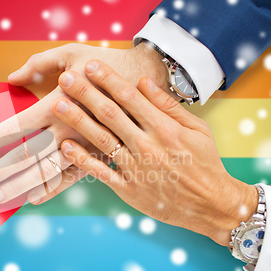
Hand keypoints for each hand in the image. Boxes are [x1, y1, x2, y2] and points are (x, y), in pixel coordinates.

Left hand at [0, 42, 170, 205]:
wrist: (150, 80)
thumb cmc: (108, 63)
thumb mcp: (73, 53)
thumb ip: (39, 63)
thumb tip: (11, 78)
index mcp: (58, 104)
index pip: (16, 126)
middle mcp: (67, 129)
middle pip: (26, 156)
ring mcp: (84, 147)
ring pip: (46, 173)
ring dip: (20, 186)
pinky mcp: (101, 157)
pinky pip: (73, 178)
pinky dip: (52, 190)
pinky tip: (33, 199)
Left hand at [53, 60, 257, 245]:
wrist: (212, 205)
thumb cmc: (205, 163)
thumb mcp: (196, 129)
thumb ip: (168, 106)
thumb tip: (143, 82)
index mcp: (165, 128)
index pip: (131, 97)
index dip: (108, 79)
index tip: (91, 65)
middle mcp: (148, 146)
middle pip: (110, 115)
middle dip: (86, 93)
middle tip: (66, 78)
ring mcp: (137, 168)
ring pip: (101, 140)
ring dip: (78, 121)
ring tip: (59, 105)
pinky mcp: (129, 189)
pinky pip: (101, 172)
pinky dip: (82, 160)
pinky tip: (66, 145)